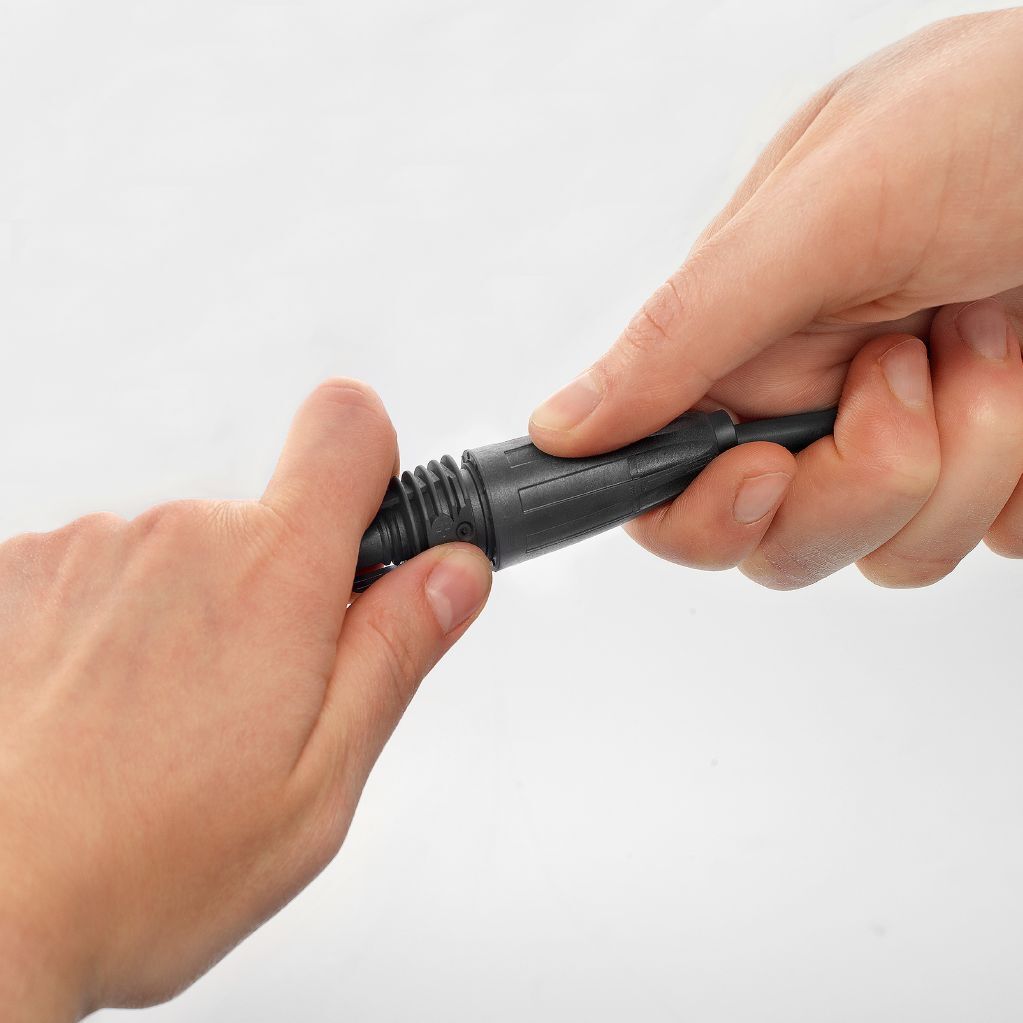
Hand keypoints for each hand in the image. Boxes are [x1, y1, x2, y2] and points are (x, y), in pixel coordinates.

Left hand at [0, 380, 491, 1019]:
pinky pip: (106, 576)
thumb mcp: (318, 784)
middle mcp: (177, 539)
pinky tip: (101, 713)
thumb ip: (394, 654)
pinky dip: (115, 629)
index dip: (373, 466)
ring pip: (184, 557)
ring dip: (191, 618)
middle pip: (265, 520)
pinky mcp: (20, 572)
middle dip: (280, 593)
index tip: (369, 531)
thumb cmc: (139, 866)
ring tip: (165, 724)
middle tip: (256, 700)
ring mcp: (89, 550)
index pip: (347, 428)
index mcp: (270, 580)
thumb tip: (452, 574)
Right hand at [529, 11, 1022, 587]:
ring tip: (993, 336)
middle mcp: (814, 401)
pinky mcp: (990, 469)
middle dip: (862, 478)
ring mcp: (906, 440)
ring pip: (895, 554)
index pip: (670, 490)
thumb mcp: (829, 206)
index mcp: (745, 345)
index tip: (765, 471)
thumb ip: (687, 327)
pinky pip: (988, 539)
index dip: (706, 515)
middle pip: (783, 543)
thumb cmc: (1001, 113)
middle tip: (908, 367)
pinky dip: (1020, 481)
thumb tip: (561, 426)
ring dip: (968, 458)